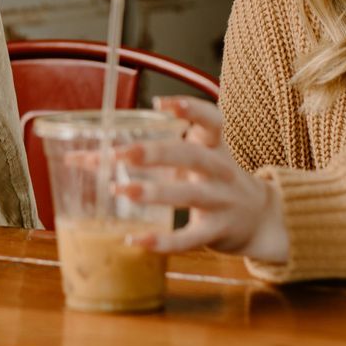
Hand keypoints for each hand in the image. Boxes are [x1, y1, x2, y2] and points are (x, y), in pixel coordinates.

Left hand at [123, 96, 289, 262]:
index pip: (211, 120)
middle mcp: (220, 170)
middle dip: (154, 153)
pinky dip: (163, 241)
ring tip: (119, 190)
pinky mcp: (217, 231)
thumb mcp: (195, 159)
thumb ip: (149, 155)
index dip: (189, 109)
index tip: (159, 104)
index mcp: (215, 146)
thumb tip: (84, 157)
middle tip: (119, 154)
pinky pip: (189, 238)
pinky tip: (135, 240)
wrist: (260, 218)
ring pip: (189, 195)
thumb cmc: (212, 181)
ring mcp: (221, 201)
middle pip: (191, 156)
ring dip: (154, 192)